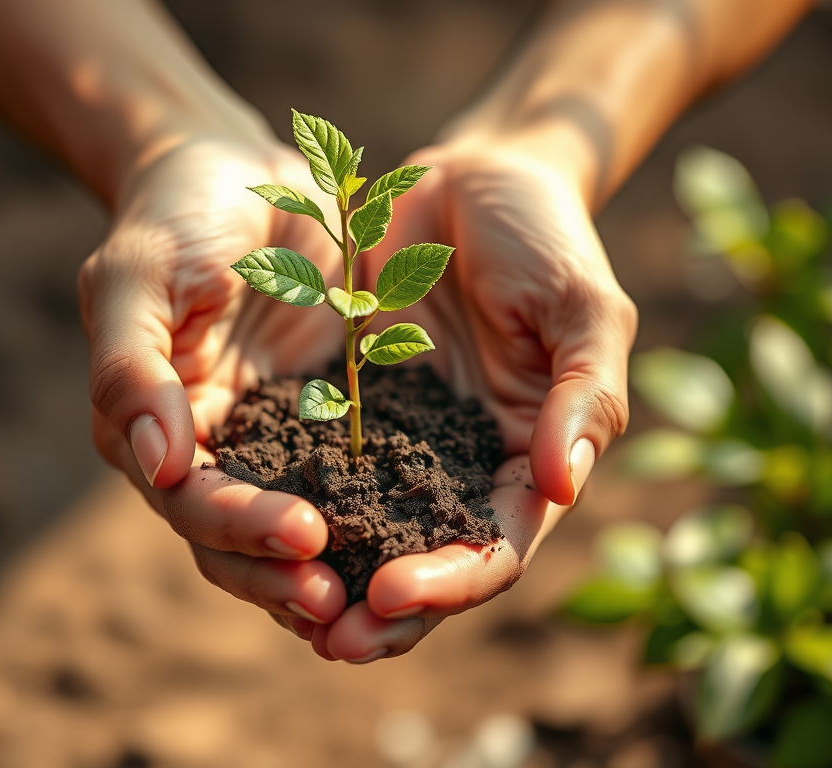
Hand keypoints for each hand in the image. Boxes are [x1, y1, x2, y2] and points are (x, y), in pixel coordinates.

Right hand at [77, 135, 350, 631]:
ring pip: (289, 533)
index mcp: (150, 428)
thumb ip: (131, 367)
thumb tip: (156, 465)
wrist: (237, 172)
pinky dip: (371, 523)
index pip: (190, 501)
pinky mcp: (322, 425)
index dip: (240, 526)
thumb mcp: (139, 276)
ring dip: (328, 571)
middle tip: (344, 602)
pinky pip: (346, 486)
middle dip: (283, 574)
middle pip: (235, 541)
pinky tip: (418, 545)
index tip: (304, 534)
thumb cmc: (177, 216)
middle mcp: (207, 451)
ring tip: (382, 602)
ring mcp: (267, 442)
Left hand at [307, 140, 637, 661]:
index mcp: (524, 459)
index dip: (450, 581)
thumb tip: (560, 486)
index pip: (493, 546)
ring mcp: (397, 442)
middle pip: (424, 562)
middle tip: (331, 641)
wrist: (474, 178)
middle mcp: (459, 467)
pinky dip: (287, 506)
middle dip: (383, 613)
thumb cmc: (546, 238)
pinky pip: (311, 467)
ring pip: (362, 532)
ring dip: (326, 578)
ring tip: (284, 609)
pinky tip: (249, 528)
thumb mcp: (582, 308)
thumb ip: (581, 395)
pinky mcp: (343, 407)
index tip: (392, 592)